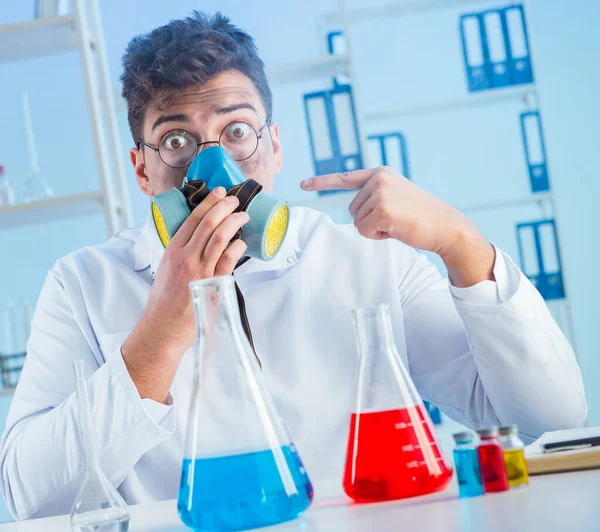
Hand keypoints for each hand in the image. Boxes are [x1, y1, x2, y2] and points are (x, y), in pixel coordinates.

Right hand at [122, 186, 248, 400]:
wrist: (164, 326)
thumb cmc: (164, 301)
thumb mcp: (166, 268)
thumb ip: (181, 252)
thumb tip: (199, 239)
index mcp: (172, 250)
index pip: (193, 219)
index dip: (208, 203)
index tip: (219, 193)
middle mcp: (185, 257)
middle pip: (208, 223)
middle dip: (224, 207)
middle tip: (235, 199)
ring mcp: (200, 270)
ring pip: (219, 237)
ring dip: (234, 222)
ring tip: (243, 215)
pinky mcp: (212, 284)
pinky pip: (228, 260)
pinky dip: (237, 247)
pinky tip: (242, 241)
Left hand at [301, 166, 494, 286]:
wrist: (446, 226)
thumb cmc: (421, 217)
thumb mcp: (397, 198)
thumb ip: (375, 198)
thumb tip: (357, 214)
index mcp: (381, 173)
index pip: (346, 178)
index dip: (322, 182)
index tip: (303, 184)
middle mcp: (379, 179)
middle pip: (352, 210)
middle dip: (370, 221)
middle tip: (396, 219)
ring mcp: (381, 192)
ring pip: (358, 222)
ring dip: (376, 229)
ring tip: (399, 223)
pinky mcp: (383, 209)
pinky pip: (365, 231)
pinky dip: (378, 236)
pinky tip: (397, 229)